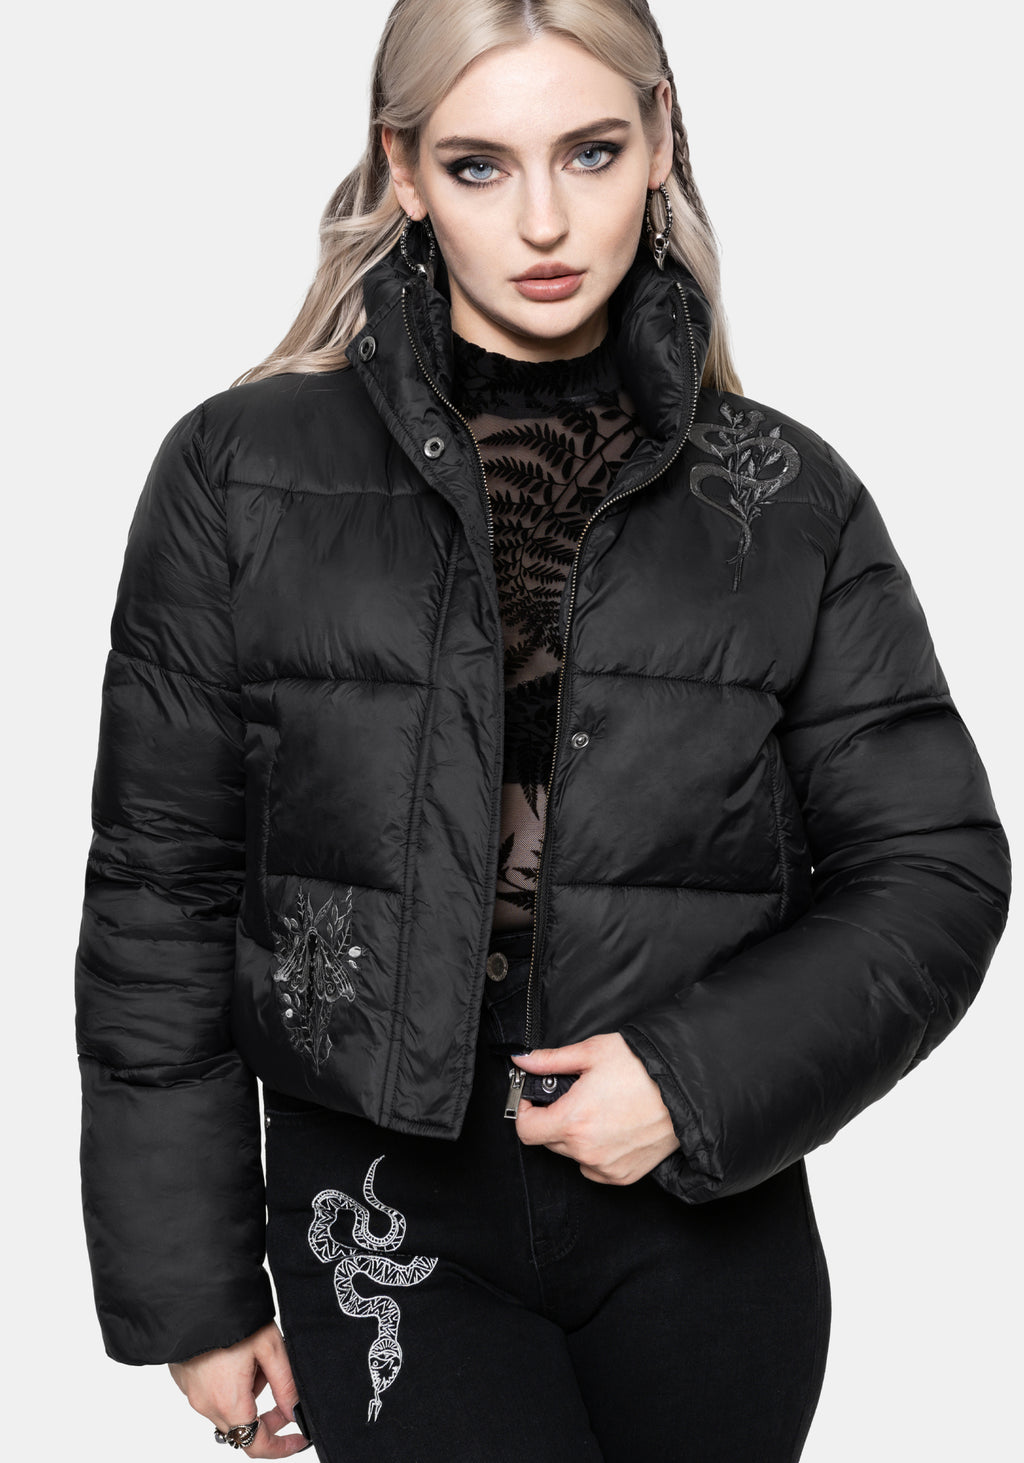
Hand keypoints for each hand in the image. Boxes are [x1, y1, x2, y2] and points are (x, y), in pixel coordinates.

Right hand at [167, 1320, 308, 1456]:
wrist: (194, 1294)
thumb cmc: (232, 1315)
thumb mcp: (271, 1347)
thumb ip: (286, 1385)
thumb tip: (296, 1412)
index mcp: (229, 1401)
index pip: (256, 1445)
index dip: (281, 1447)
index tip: (299, 1439)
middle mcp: (206, 1405)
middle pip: (243, 1428)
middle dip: (267, 1416)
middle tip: (283, 1393)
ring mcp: (191, 1394)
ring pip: (228, 1409)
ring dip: (248, 1396)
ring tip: (257, 1359)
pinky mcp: (185, 1380)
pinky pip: (212, 1395)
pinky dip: (230, 1386)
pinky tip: (238, 1356)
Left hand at [512, 1032, 681, 1184]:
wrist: (685, 1089)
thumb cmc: (642, 1067)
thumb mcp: (592, 1052)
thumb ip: (550, 1061)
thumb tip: (522, 1060)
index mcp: (572, 1121)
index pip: (526, 1130)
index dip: (524, 1111)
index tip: (533, 1099)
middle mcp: (586, 1150)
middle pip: (549, 1141)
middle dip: (554, 1118)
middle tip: (575, 1096)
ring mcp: (606, 1167)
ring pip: (572, 1155)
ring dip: (575, 1137)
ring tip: (599, 1110)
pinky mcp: (624, 1176)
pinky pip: (595, 1168)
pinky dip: (596, 1152)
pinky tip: (612, 1128)